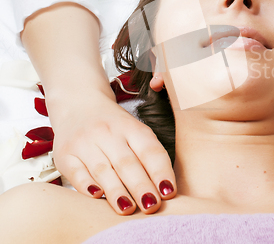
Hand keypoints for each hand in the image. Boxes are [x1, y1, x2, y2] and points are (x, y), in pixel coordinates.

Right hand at [49, 92, 176, 214]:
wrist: (78, 104)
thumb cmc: (114, 126)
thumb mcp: (134, 131)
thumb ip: (147, 155)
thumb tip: (164, 190)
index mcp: (130, 127)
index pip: (149, 150)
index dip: (160, 171)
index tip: (169, 192)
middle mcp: (107, 133)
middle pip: (126, 163)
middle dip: (141, 186)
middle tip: (152, 206)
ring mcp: (84, 142)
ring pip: (102, 169)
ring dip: (117, 192)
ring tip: (128, 209)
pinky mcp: (64, 155)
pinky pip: (76, 172)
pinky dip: (86, 185)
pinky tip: (97, 196)